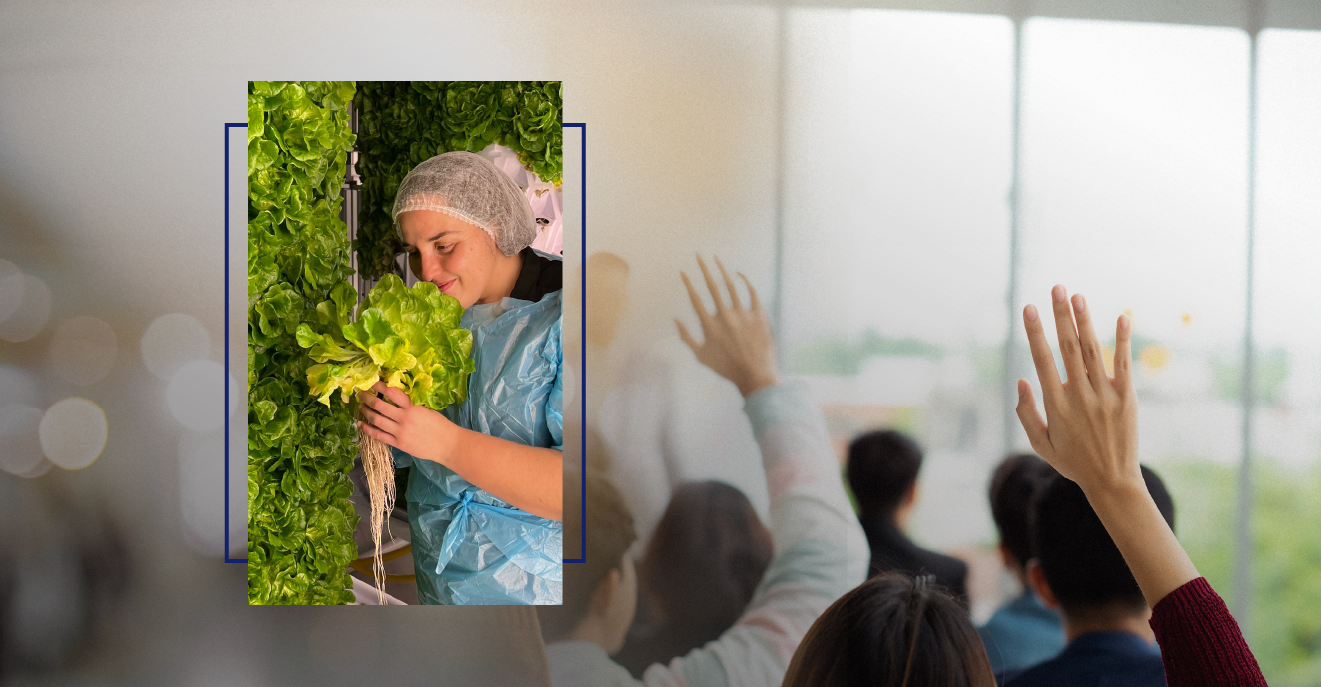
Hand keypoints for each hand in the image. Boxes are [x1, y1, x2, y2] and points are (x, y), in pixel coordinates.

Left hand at [357, 382, 458, 464]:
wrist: (447, 444)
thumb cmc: (440, 425)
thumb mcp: (427, 409)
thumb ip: (411, 405)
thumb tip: (396, 399)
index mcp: (412, 407)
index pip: (392, 393)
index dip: (380, 386)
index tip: (372, 382)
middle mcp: (404, 418)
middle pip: (380, 406)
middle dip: (367, 398)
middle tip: (360, 394)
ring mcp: (399, 432)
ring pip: (377, 420)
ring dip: (366, 412)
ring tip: (360, 407)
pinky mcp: (398, 443)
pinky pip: (379, 435)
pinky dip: (368, 429)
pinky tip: (361, 424)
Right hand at [676, 254, 778, 396]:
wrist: (755, 375)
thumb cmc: (726, 368)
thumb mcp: (700, 356)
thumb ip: (686, 337)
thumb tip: (675, 320)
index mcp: (709, 326)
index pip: (695, 299)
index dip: (688, 283)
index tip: (683, 272)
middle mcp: (725, 317)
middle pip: (712, 286)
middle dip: (703, 268)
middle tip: (698, 255)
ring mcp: (743, 315)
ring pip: (731, 285)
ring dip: (722, 270)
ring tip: (715, 259)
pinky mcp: (758, 315)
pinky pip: (752, 292)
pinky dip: (745, 281)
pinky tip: (738, 274)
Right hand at [1015, 284, 1139, 493]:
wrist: (1112, 481)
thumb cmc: (1073, 462)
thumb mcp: (1040, 443)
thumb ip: (1027, 412)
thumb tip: (1022, 380)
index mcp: (1056, 405)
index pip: (1042, 360)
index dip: (1035, 332)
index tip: (1028, 309)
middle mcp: (1079, 395)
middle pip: (1067, 347)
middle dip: (1060, 315)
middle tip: (1055, 288)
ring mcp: (1104, 395)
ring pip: (1091, 350)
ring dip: (1084, 320)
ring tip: (1077, 296)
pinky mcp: (1127, 398)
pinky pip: (1123, 363)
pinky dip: (1122, 339)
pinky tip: (1122, 317)